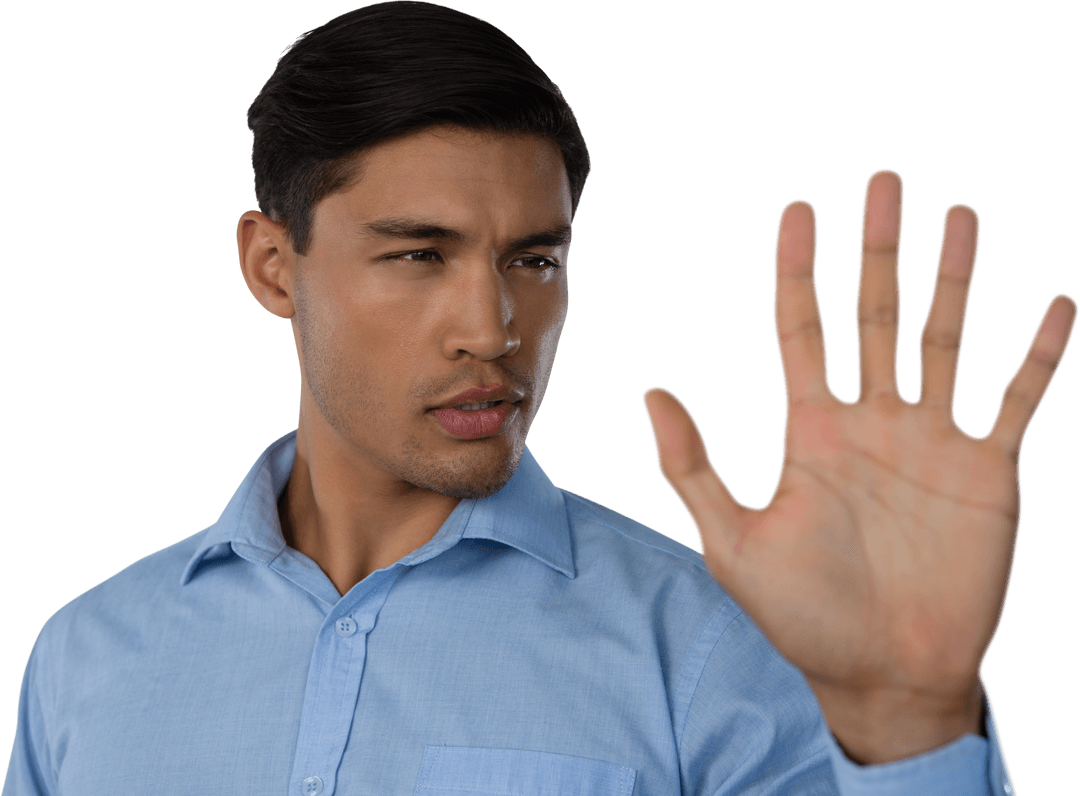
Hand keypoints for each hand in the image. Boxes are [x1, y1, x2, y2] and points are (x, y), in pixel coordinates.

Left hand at [642, 169, 1076, 761]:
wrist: (883, 675)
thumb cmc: (803, 616)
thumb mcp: (732, 541)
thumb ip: (692, 467)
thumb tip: (652, 392)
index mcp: (811, 429)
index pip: (803, 327)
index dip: (799, 269)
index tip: (798, 210)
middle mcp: (871, 420)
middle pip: (873, 313)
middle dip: (878, 249)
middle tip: (882, 183)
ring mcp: (931, 440)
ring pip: (944, 337)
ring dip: (953, 278)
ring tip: (959, 215)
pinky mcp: (987, 470)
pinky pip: (1016, 398)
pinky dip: (1036, 354)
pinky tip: (1055, 305)